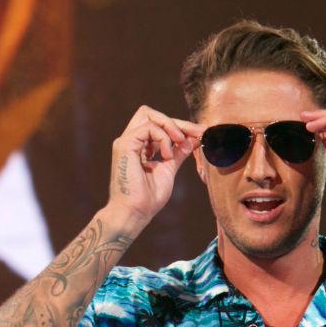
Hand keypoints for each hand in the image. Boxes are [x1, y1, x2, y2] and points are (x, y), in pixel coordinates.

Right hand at [109, 105, 205, 224]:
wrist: (135, 212)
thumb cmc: (148, 197)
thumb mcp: (168, 169)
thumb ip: (178, 152)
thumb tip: (193, 139)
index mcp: (138, 146)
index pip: (158, 125)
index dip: (180, 126)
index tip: (201, 132)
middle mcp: (130, 141)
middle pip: (151, 113)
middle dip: (176, 122)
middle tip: (196, 133)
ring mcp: (126, 141)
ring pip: (148, 115)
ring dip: (170, 127)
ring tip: (180, 144)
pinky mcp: (124, 145)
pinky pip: (148, 128)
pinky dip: (163, 138)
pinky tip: (167, 155)